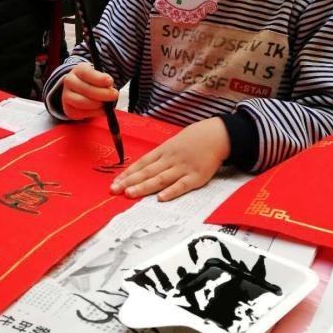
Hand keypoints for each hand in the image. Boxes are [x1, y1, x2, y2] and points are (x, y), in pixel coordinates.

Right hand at [61, 62, 118, 120]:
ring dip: (97, 105)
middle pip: (85, 88)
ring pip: (82, 102)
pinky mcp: (68, 109)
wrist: (79, 91)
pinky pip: (81, 113)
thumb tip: (111, 91)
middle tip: (114, 95)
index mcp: (78, 70)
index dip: (99, 78)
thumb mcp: (99, 77)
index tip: (110, 81)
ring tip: (106, 105)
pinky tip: (101, 110)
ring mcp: (66, 95)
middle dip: (102, 93)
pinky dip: (94, 113)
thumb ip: (104, 82)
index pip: (87, 73)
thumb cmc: (93, 83)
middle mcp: (69, 81)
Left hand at [110, 117, 230, 201]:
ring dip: (144, 187)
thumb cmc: (195, 138)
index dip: (128, 173)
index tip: (115, 182)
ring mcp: (183, 168)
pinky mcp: (197, 177)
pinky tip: (161, 197)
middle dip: (129, 182)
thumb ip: (161, 155)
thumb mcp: (174, 142)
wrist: (218, 134)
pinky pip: (182, 185)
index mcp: (164, 150)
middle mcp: (170, 159)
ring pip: (160, 179)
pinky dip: (171, 192)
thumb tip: (144, 167)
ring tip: (130, 194)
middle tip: (115, 190)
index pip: (142, 163)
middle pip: (147, 172)